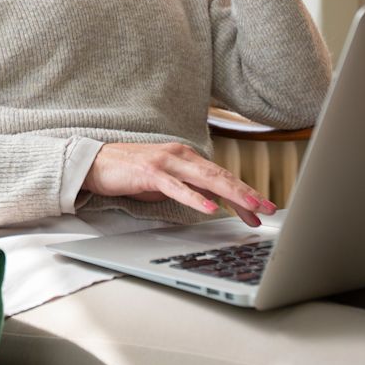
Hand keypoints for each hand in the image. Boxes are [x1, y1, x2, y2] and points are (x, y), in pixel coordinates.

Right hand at [82, 142, 277, 226]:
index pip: (222, 176)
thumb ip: (190, 186)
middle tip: (268, 208)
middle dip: (247, 193)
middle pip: (221, 176)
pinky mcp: (150, 172)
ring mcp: (166, 162)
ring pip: (206, 179)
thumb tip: (214, 200)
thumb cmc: (131, 172)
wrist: (95, 162)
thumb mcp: (167, 181)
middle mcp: (181, 155)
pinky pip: (177, 187)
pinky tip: (209, 208)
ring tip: (250, 207)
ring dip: (231, 194)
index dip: (243, 193)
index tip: (261, 210)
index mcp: (187, 157)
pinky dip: (195, 198)